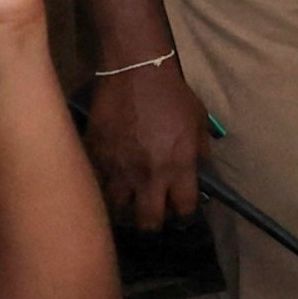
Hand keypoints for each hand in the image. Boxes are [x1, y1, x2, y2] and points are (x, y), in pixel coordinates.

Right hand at [85, 50, 206, 229]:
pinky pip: (100, 183)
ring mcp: (119, 169)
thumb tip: (200, 174)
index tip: (183, 215)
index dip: (185, 216)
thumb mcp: (198, 123)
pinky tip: (113, 180)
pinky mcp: (97, 158)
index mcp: (179, 166)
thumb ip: (200, 152)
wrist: (135, 74)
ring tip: (130, 202)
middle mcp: (149, 175)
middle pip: (148, 221)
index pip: (184, 208)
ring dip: (126, 208)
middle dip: (153, 224)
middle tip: (154, 218)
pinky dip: (107, 185)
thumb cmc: (173, 96)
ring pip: (118, 208)